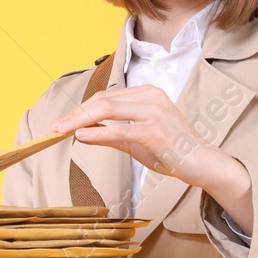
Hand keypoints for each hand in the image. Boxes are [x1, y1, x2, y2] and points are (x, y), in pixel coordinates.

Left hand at [51, 85, 254, 231]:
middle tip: (54, 127)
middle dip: (75, 113)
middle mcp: (151, 97)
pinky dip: (97, 132)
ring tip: (61, 130)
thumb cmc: (172, 151)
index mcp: (148, 93)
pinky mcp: (156, 130)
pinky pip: (119, 129)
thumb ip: (112, 133)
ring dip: (80, 120)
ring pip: (108, 109)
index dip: (81, 109)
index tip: (62, 121)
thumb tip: (82, 132)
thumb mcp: (137, 139)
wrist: (203, 164)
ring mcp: (155, 112)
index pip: (106, 97)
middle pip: (103, 100)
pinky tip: (81, 137)